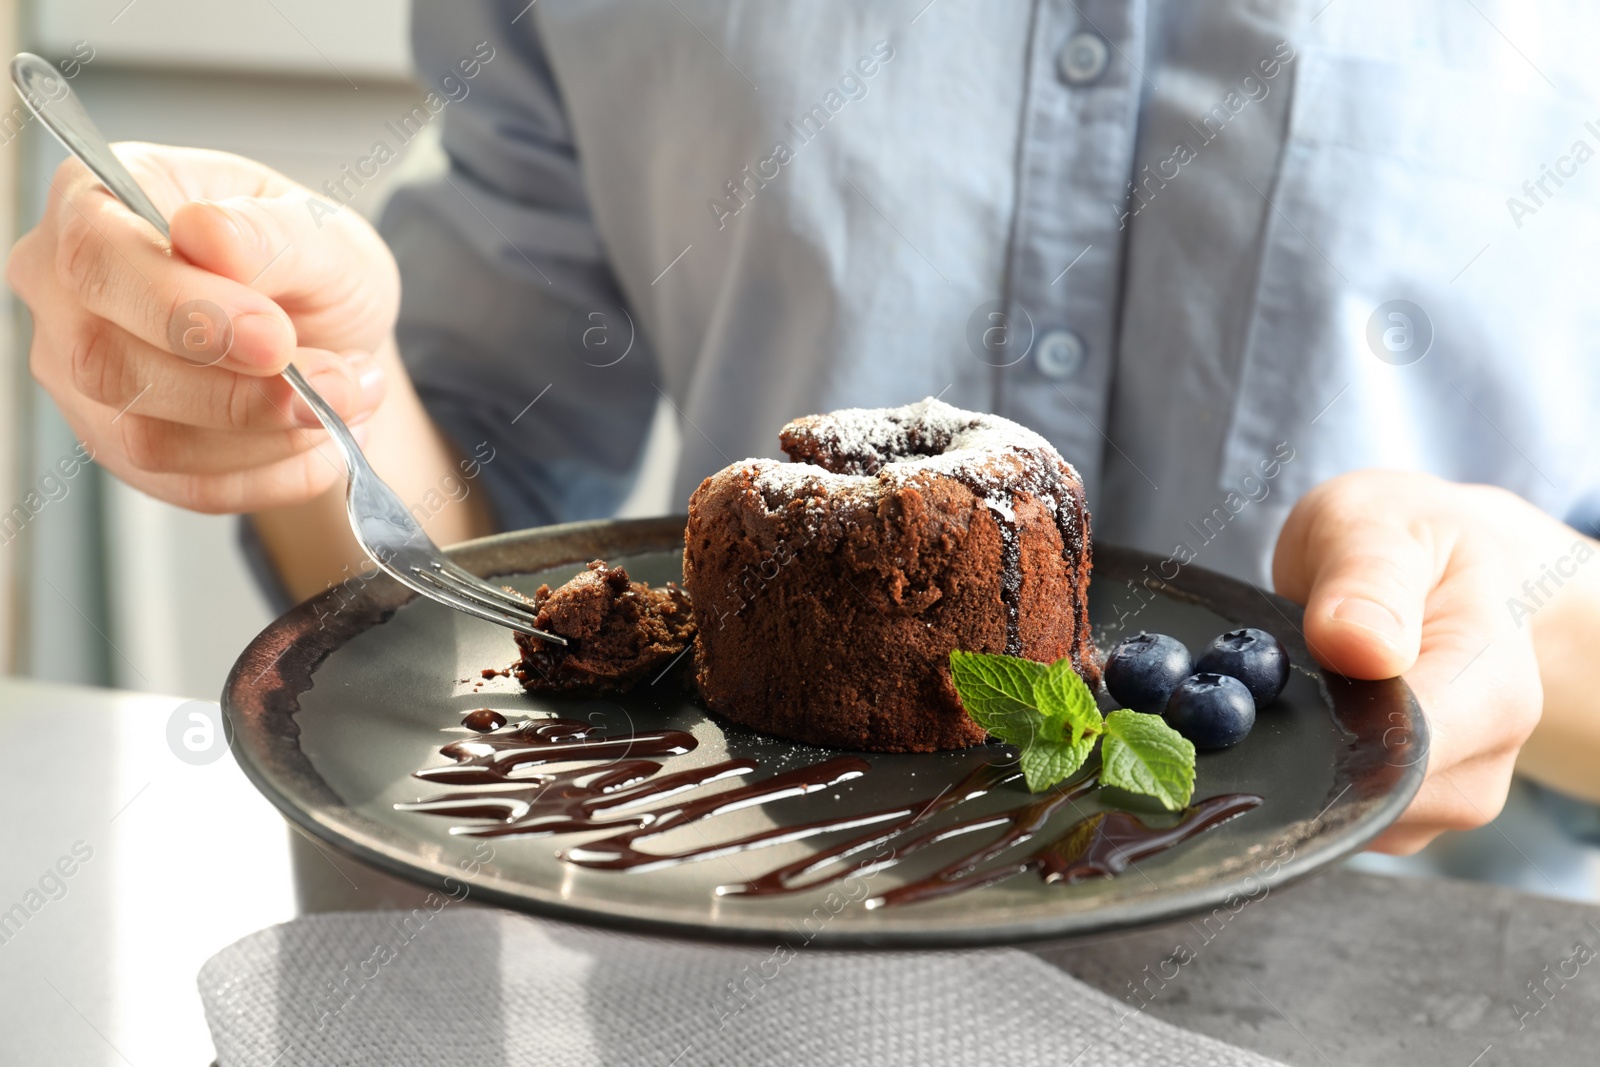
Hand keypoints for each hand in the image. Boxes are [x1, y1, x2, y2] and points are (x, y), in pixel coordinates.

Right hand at [7, 141, 400, 512]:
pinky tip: (322, 441)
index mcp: (99, 200)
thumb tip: (206, 233)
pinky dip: (273, 473)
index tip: (275, 338)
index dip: (182, 309)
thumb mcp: (323, 231)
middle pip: (107, 362)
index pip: (96, 258)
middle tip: (336, 384)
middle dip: (239, 391)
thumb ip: (271, 232)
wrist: (330, 333)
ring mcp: (78, 377)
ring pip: (146, 438)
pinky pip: (185, 486)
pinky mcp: (116, 447)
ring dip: (268, 435)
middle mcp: (64, 290)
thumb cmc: (309, 264)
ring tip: (346, 398)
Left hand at [1273, 470, 1597, 853]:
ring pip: (1344, 815)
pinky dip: (1302, 770)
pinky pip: (1333, 815)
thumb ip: (1367, 578)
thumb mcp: (1377, 525)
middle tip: (1269, 676)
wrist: (1441, 573)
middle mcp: (1483, 760)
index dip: (1336, 737)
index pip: (1411, 750)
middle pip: (1369, 796)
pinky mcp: (1405, 817)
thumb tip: (1354, 643)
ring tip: (1302, 681)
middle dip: (1303, 746)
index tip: (1275, 700)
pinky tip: (1306, 715)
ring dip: (1299, 757)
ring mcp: (1446, 800)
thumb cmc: (1407, 543)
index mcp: (1494, 686)